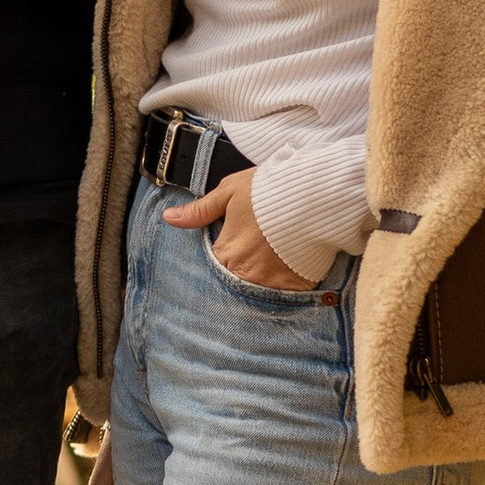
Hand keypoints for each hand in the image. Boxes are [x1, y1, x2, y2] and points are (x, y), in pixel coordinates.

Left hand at [165, 168, 312, 290]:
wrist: (315, 195)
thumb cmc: (269, 190)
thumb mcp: (230, 192)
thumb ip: (200, 211)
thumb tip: (169, 218)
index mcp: (226, 253)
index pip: (215, 266)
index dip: (226, 255)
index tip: (238, 245)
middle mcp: (246, 274)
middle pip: (237, 281)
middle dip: (243, 271)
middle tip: (258, 253)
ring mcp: (272, 284)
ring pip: (260, 291)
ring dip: (264, 279)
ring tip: (275, 259)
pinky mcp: (297, 287)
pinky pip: (286, 295)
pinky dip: (287, 284)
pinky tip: (292, 268)